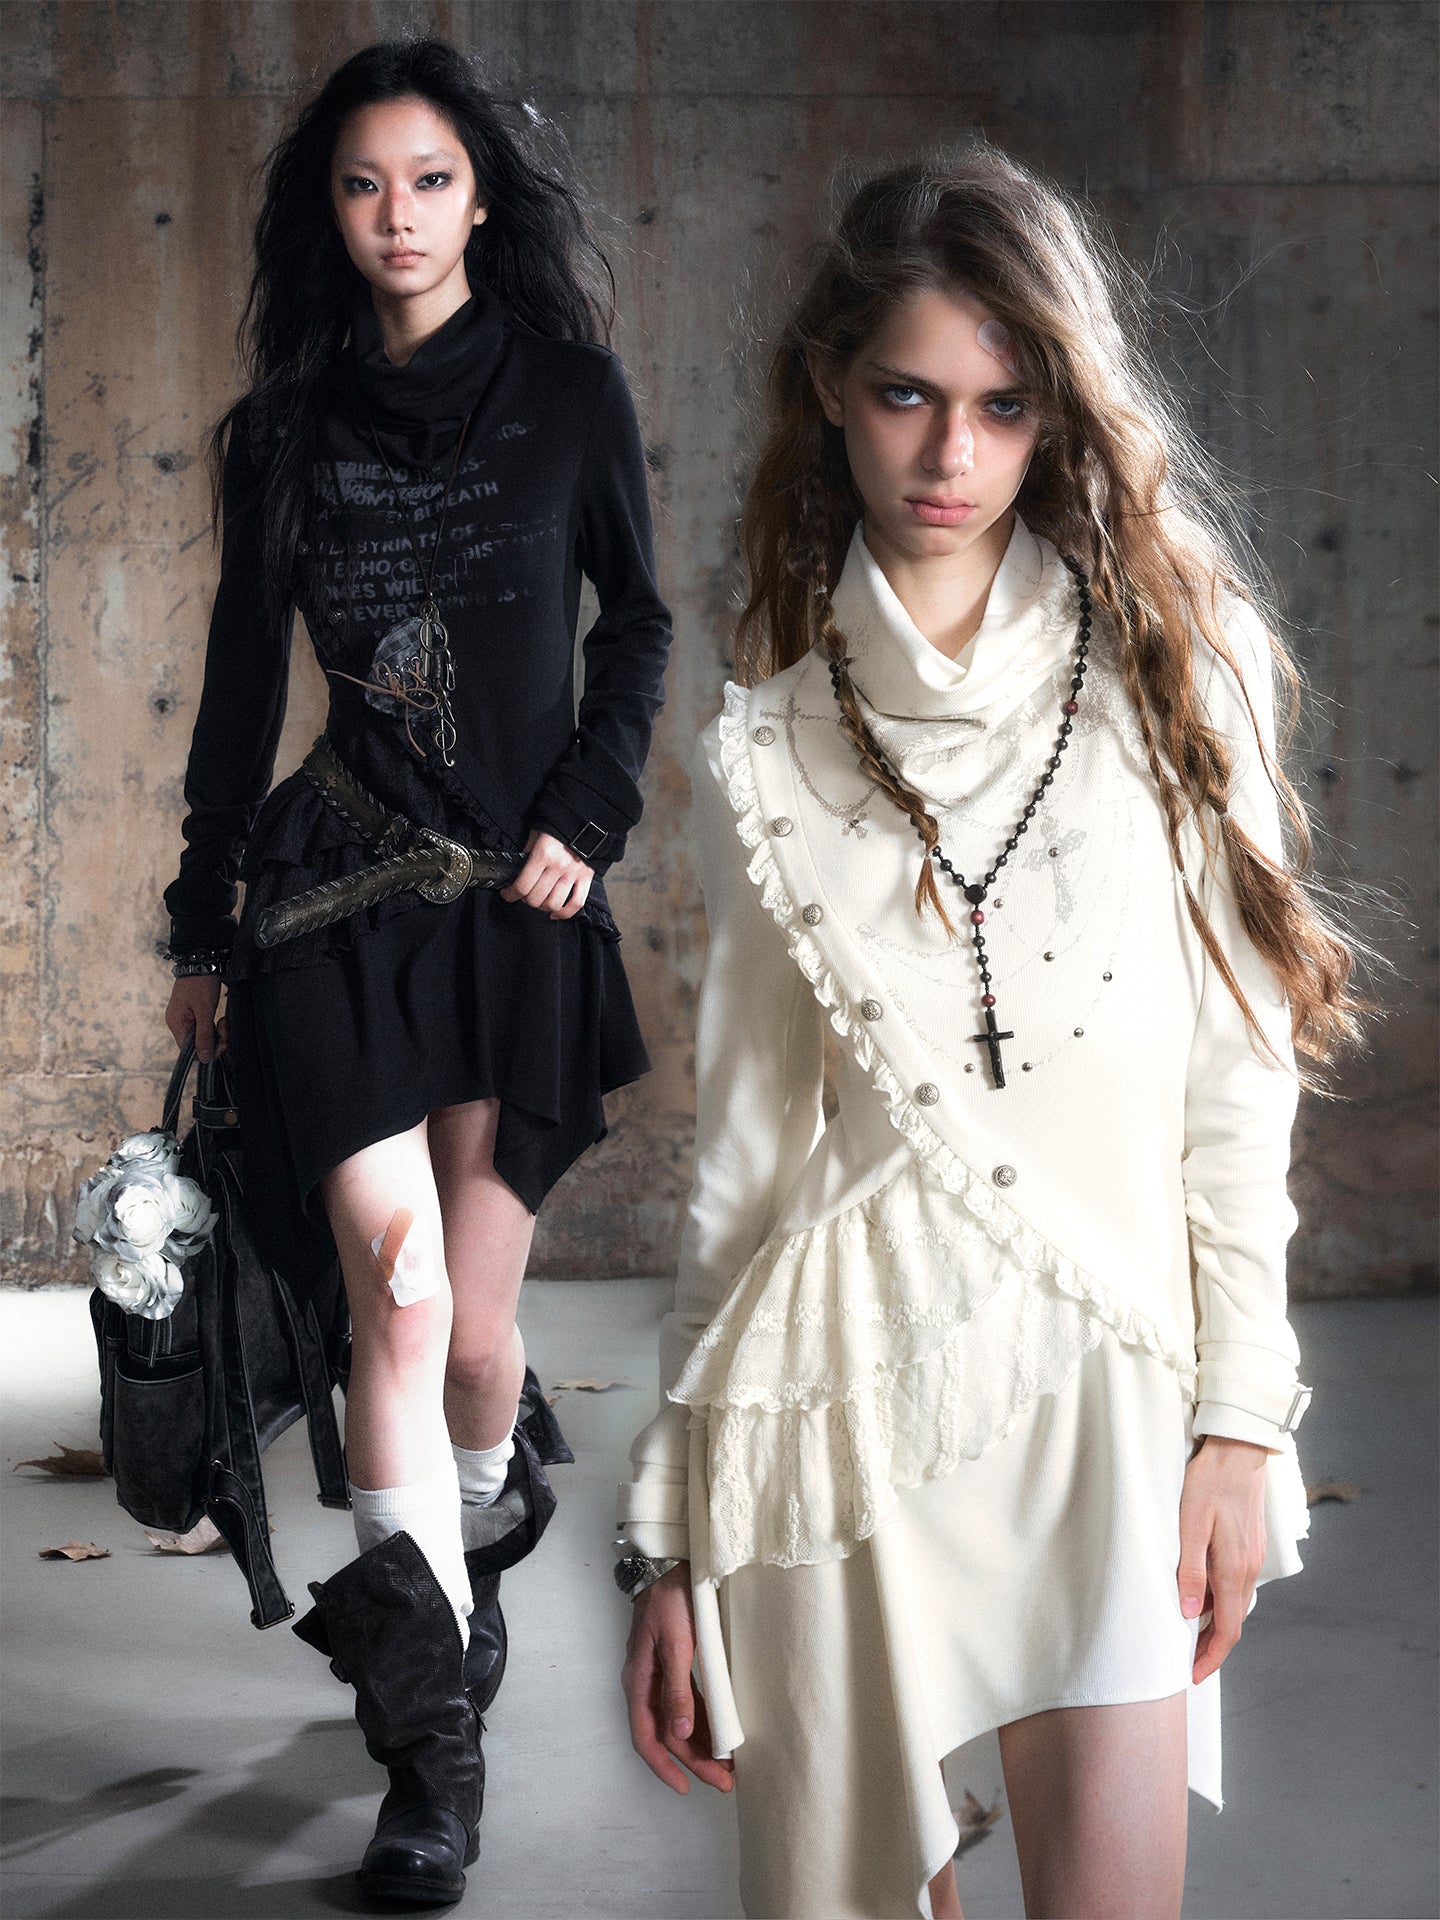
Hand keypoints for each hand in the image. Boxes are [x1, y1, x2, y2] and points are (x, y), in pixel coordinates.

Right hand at [165, 976, 225, 1062]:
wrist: (202, 961)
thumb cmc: (201, 984)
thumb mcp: (205, 1011)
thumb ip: (204, 1035)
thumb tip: (203, 1058)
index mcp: (176, 1024)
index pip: (189, 1051)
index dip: (207, 1050)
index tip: (223, 1042)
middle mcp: (177, 1023)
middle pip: (197, 1044)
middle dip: (215, 1040)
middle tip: (226, 1028)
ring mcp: (184, 1018)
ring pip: (202, 1036)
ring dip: (217, 1033)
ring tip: (224, 1021)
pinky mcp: (192, 1013)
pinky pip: (203, 1027)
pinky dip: (214, 1026)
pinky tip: (221, 1020)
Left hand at [500, 829, 593, 919]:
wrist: (583, 821)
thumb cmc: (557, 828)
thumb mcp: (535, 835)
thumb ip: (526, 854)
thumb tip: (516, 873)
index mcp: (543, 854)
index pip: (522, 886)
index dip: (510, 894)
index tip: (507, 894)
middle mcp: (558, 866)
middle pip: (536, 898)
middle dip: (525, 900)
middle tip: (523, 895)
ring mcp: (573, 874)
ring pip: (554, 904)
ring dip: (542, 907)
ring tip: (539, 901)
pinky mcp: (586, 878)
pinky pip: (576, 904)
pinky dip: (565, 913)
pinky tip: (555, 912)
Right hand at [621, 1564, 734, 1795]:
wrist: (668, 1563)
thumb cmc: (670, 1600)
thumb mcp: (676, 1643)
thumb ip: (677, 1688)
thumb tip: (679, 1734)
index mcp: (639, 1681)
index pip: (647, 1738)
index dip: (666, 1767)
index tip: (688, 1788)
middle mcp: (645, 1683)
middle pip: (666, 1735)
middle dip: (693, 1762)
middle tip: (725, 1781)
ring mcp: (658, 1674)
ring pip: (676, 1722)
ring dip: (699, 1744)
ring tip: (727, 1764)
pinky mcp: (673, 1663)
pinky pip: (685, 1703)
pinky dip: (701, 1721)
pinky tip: (719, 1731)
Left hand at [1177, 1434, 1269, 1683]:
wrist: (1238, 1449)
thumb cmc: (1208, 1482)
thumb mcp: (1190, 1525)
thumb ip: (1191, 1571)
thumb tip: (1189, 1614)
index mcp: (1234, 1570)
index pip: (1227, 1630)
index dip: (1210, 1657)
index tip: (1192, 1675)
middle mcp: (1249, 1569)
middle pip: (1232, 1621)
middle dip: (1210, 1644)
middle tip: (1184, 1657)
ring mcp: (1252, 1556)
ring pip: (1234, 1601)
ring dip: (1215, 1620)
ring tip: (1187, 1628)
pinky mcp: (1250, 1543)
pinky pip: (1235, 1582)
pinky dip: (1220, 1597)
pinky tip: (1200, 1591)